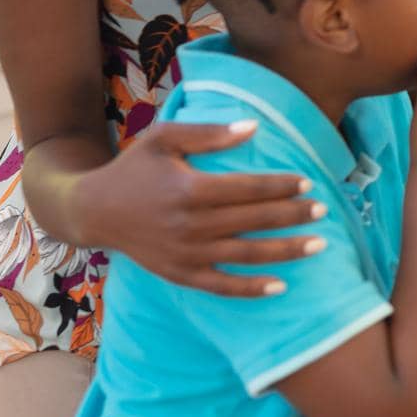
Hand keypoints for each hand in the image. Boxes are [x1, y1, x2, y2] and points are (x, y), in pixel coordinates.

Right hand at [76, 121, 324, 296]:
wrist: (93, 211)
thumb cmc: (135, 168)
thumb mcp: (164, 138)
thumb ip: (208, 133)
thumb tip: (254, 127)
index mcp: (189, 189)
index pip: (247, 189)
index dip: (280, 186)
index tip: (308, 182)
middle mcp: (189, 224)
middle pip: (253, 221)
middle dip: (293, 216)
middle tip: (324, 210)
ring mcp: (185, 254)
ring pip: (245, 255)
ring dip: (285, 251)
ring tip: (319, 245)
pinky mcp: (179, 274)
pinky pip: (221, 286)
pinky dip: (251, 288)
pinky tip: (281, 285)